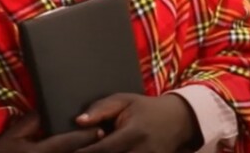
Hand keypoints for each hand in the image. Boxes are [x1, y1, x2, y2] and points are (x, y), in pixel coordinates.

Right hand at [0, 113, 99, 152]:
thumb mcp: (9, 137)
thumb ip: (28, 123)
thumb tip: (43, 114)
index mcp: (41, 152)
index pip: (69, 143)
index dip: (86, 136)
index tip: (101, 130)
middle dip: (91, 148)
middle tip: (106, 140)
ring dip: (84, 152)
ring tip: (98, 148)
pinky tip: (79, 152)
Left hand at [74, 93, 201, 152]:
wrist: (177, 120)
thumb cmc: (144, 108)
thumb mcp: (123, 100)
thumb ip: (100, 109)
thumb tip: (78, 121)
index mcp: (135, 132)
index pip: (106, 148)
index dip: (87, 152)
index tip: (71, 152)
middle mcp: (144, 150)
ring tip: (89, 152)